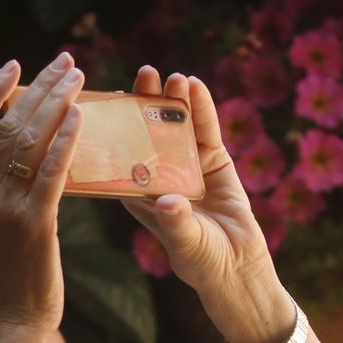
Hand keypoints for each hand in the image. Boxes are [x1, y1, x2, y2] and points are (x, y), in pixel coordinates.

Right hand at [0, 54, 83, 334]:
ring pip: (28, 140)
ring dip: (56, 102)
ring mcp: (7, 207)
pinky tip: (81, 118)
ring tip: (79, 76)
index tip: (15, 66)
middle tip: (66, 61)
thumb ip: (8, 189)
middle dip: (38, 86)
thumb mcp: (0, 224)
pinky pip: (50, 172)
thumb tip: (33, 154)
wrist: (13, 319)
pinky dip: (65, 141)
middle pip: (7, 124)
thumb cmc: (16, 274)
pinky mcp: (35, 223)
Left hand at [123, 67, 293, 342]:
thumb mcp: (186, 243)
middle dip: (143, 105)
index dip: (112, 131)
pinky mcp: (213, 162)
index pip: (119, 157)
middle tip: (140, 77)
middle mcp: (158, 174)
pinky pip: (205, 130)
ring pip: (176, 125)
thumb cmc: (201, 261)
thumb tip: (168, 201)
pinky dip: (202, 109)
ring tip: (170, 76)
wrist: (237, 267)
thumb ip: (177, 222)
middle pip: (147, 132)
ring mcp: (185, 164)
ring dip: (172, 100)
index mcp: (138, 194)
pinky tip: (195, 85)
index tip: (104, 105)